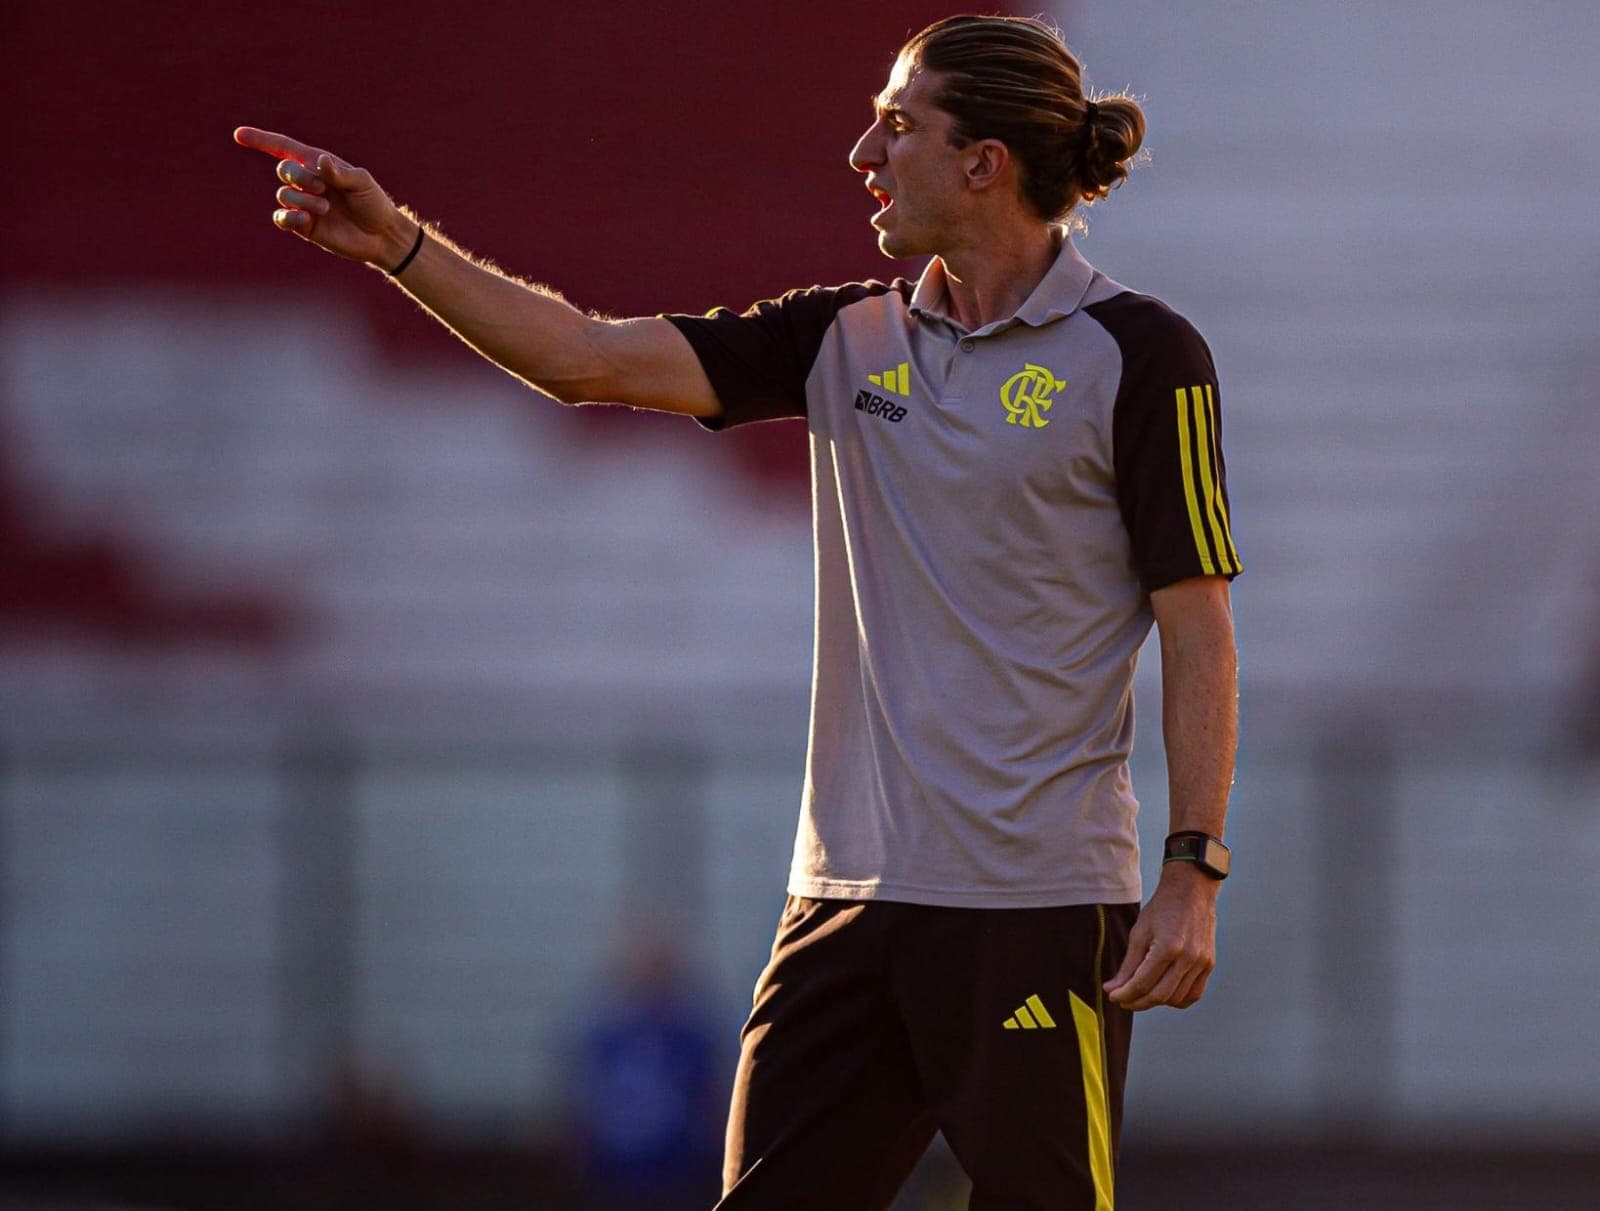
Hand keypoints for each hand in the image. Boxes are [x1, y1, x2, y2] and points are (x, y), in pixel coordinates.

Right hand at [233, 126, 413, 268]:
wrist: (381, 235)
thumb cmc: (373, 202)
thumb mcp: (361, 182)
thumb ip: (339, 173)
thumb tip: (319, 161)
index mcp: (318, 164)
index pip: (283, 147)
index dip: (261, 140)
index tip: (239, 135)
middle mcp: (307, 182)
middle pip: (284, 170)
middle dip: (299, 176)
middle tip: (322, 189)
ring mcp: (304, 204)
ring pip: (284, 195)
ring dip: (303, 200)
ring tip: (326, 208)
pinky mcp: (304, 226)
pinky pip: (282, 218)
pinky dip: (289, 217)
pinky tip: (306, 219)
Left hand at [1103, 863, 1217, 1010]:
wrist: (1191, 892)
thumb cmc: (1161, 909)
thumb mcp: (1139, 933)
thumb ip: (1127, 965)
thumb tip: (1112, 989)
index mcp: (1167, 947)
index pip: (1142, 983)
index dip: (1125, 994)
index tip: (1112, 996)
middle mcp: (1188, 958)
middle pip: (1160, 996)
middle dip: (1137, 1002)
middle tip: (1123, 1000)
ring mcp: (1202, 963)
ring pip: (1177, 999)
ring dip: (1156, 1002)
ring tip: (1141, 995)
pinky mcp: (1209, 964)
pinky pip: (1194, 994)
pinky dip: (1177, 1000)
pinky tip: (1163, 994)